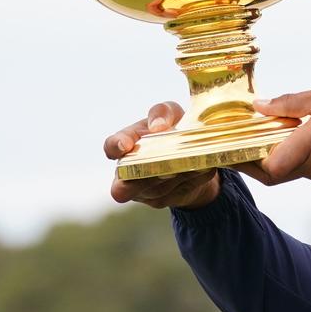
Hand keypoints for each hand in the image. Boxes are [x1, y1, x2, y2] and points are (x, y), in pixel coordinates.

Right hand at [103, 101, 220, 208]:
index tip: (125, 145)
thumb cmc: (173, 127)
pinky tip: (200, 168)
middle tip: (164, 165)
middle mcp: (128, 171)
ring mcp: (146, 190)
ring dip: (173, 177)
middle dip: (145, 177)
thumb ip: (161, 112)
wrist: (194, 153)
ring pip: (157, 190)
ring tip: (190, 161)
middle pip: (125, 186)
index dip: (115, 147)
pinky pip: (176, 193)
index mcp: (126, 144)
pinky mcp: (165, 199)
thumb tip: (158, 126)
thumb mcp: (171, 113)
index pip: (111, 146)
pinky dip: (190, 180)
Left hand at [240, 85, 310, 185]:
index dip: (246, 161)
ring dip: (267, 157)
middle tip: (235, 145)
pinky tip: (283, 137)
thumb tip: (260, 106)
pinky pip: (298, 167)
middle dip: (249, 162)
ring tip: (255, 135)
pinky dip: (285, 155)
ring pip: (283, 171)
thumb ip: (292, 102)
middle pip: (270, 174)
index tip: (230, 147)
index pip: (269, 167)